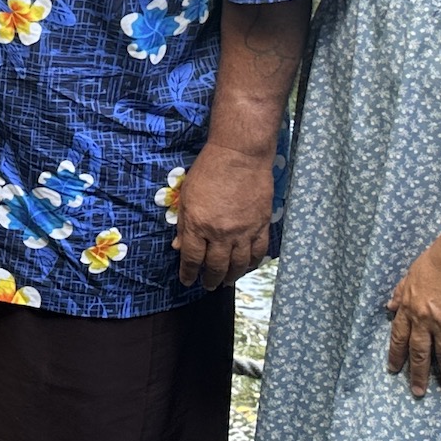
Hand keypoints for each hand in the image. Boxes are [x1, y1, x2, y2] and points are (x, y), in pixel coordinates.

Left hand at [174, 141, 274, 290]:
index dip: (189, 273)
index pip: (192, 258)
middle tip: (208, 285)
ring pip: (238, 264)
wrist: (241, 154)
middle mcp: (221, 233)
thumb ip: (184, 223)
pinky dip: (252, 263)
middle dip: (210, 279)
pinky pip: (258, 252)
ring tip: (225, 281)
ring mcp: (243, 231)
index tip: (187, 280)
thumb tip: (178, 245)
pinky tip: (246, 266)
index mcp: (198, 224)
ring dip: (231, 276)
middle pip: (215, 266)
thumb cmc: (209, 170)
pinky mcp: (261, 225)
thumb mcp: (187, 195)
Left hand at [386, 231, 440, 397]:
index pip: (398, 337)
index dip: (396, 355)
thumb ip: (400, 292)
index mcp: (409, 306)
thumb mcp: (411, 274)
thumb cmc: (437, 259)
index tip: (393, 369)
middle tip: (418, 392)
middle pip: (419, 352)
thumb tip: (388, 306)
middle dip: (417, 374)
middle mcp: (424, 319)